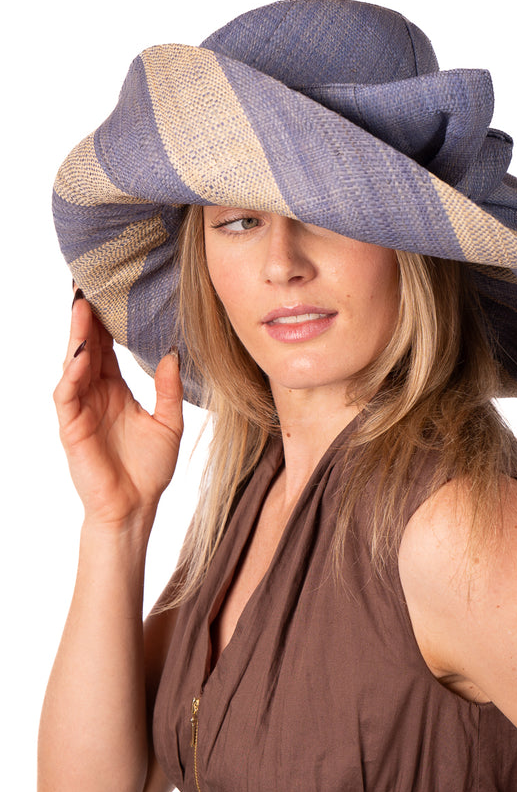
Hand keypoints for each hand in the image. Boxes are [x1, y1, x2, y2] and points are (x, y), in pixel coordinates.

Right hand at [54, 294, 183, 526]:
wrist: (136, 507)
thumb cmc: (149, 470)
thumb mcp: (169, 423)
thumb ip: (169, 390)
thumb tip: (173, 354)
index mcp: (115, 390)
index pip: (108, 348)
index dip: (107, 322)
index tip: (111, 291)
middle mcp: (94, 395)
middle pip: (87, 348)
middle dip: (86, 318)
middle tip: (88, 285)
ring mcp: (80, 409)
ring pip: (73, 364)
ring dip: (77, 337)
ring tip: (83, 308)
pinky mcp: (71, 427)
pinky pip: (67, 394)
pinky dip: (73, 373)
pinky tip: (83, 355)